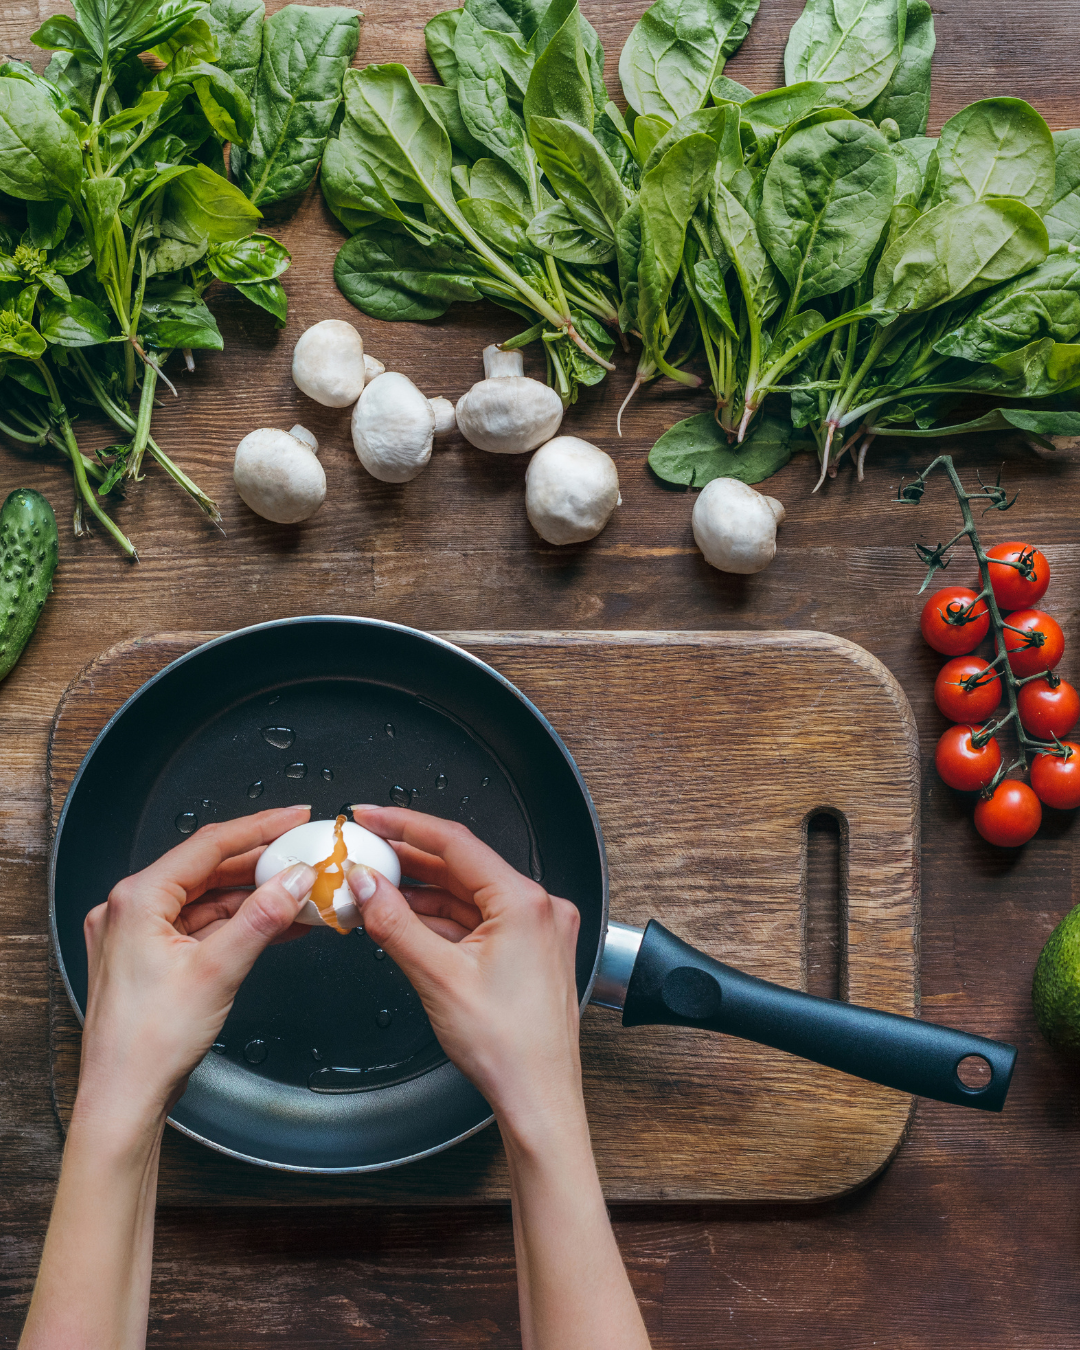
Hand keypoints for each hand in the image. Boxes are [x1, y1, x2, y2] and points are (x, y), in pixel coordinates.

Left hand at [76, 805, 315, 1128]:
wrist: (125, 1098)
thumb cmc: (147, 1043)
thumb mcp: (218, 970)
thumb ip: (262, 917)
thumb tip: (294, 880)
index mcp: (137, 899)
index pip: (209, 845)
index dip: (259, 827)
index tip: (294, 818)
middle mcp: (132, 909)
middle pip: (209, 869)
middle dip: (262, 863)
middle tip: (304, 853)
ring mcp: (140, 934)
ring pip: (209, 899)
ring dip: (255, 896)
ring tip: (302, 891)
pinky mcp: (152, 957)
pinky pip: (204, 925)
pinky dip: (240, 922)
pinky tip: (278, 922)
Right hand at [348, 807, 581, 1135]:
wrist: (538, 1099)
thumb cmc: (509, 1049)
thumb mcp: (437, 977)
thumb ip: (394, 922)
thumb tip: (366, 883)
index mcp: (525, 902)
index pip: (455, 843)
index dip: (404, 825)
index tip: (370, 816)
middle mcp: (538, 908)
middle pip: (461, 866)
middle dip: (408, 859)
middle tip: (363, 848)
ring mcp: (535, 929)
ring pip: (466, 894)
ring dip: (420, 891)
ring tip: (373, 885)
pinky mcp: (528, 951)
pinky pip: (476, 919)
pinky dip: (439, 918)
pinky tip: (404, 917)